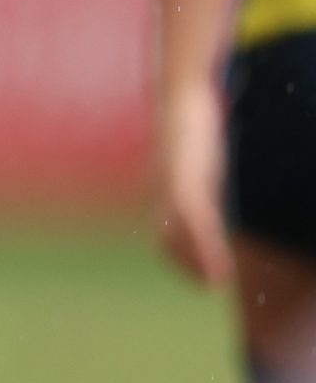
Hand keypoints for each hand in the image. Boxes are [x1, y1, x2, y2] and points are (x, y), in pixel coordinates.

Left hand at [154, 79, 232, 285]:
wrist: (182, 97)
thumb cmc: (189, 126)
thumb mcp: (192, 157)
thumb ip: (195, 174)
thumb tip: (202, 182)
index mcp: (162, 188)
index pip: (163, 232)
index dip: (178, 257)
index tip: (197, 274)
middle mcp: (161, 191)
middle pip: (166, 238)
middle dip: (185, 265)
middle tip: (207, 285)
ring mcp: (172, 188)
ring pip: (180, 235)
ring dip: (198, 262)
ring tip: (216, 284)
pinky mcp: (187, 181)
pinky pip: (196, 221)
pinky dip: (206, 246)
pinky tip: (221, 259)